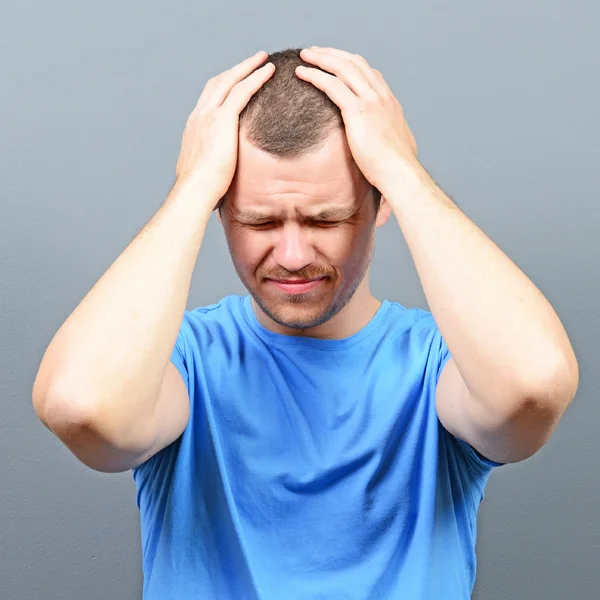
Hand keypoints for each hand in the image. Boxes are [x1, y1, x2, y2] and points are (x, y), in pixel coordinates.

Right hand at [175, 51, 274, 206]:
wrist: (194, 191)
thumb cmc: (200, 191)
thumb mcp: (206, 173)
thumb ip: (214, 167)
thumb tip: (222, 180)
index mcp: (194, 127)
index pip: (209, 99)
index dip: (224, 86)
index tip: (236, 80)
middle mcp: (199, 116)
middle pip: (218, 82)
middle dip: (236, 69)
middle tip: (253, 60)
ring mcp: (209, 116)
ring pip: (230, 80)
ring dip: (248, 66)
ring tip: (264, 59)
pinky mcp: (223, 120)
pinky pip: (242, 90)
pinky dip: (256, 77)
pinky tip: (269, 71)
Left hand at [296, 47, 419, 194]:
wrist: (400, 173)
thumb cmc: (395, 169)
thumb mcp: (395, 146)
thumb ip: (385, 137)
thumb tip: (381, 143)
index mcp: (390, 103)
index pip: (370, 73)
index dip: (350, 64)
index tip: (336, 62)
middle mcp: (382, 96)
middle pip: (355, 63)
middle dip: (333, 54)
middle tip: (315, 52)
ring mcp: (371, 101)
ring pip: (343, 68)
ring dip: (322, 58)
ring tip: (305, 55)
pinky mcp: (358, 111)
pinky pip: (332, 85)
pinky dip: (315, 75)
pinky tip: (302, 73)